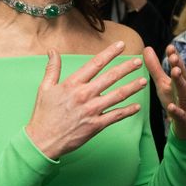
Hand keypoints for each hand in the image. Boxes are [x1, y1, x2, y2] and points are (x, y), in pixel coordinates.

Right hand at [24, 42, 146, 159]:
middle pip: (110, 77)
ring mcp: (91, 110)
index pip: (95, 63)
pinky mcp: (95, 125)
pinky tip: (137, 107)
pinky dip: (128, 111)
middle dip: (126, 68)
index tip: (121, 45)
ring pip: (117, 95)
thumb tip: (52, 51)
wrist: (42, 140)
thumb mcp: (45, 88)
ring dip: (132, 87)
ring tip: (144, 81)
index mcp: (72, 84)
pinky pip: (115, 116)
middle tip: (138, 61)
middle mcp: (84, 95)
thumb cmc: (43, 115)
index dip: (110, 53)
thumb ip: (52, 69)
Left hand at [144, 44, 185, 140]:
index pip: (179, 68)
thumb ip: (156, 68)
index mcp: (180, 83)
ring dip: (181, 83)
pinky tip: (171, 107)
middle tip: (174, 58)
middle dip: (179, 68)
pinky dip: (177, 111)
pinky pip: (182, 116)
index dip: (175, 58)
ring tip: (175, 73)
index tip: (170, 47)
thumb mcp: (164, 85)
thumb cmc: (175, 101)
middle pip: (184, 78)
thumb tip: (147, 48)